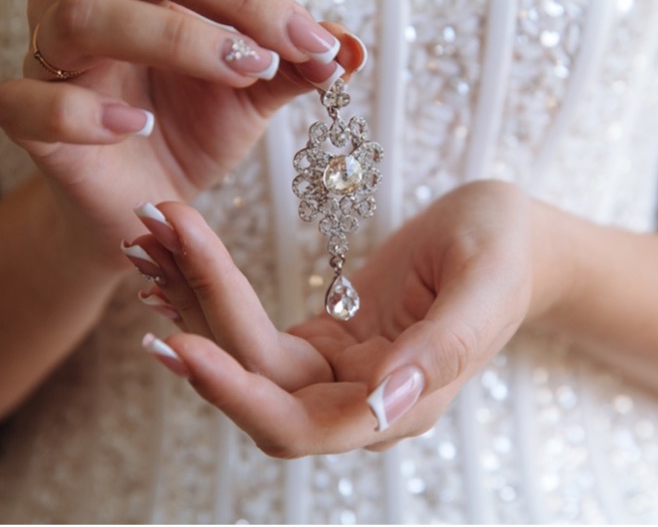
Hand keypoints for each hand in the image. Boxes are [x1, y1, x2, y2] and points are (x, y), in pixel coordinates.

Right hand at [0, 0, 362, 264]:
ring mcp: (47, 54)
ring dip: (171, 38)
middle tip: (277, 49)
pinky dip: (84, 113)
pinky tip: (140, 126)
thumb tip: (350, 47)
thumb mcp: (251, 95)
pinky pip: (27, 102)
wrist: (143, 205)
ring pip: (85, 14)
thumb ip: (294, 67)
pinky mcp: (24, 118)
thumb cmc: (189, 131)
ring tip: (234, 75)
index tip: (316, 42)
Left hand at [130, 180, 545, 455]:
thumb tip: (387, 404)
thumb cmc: (507, 251)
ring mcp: (337, 374)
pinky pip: (254, 333)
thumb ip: (444, 348)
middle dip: (199, 329)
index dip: (238, 392)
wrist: (510, 235)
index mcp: (400, 402)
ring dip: (196, 305)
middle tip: (147, 257)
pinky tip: (177, 265)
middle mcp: (359, 400)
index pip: (300, 423)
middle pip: (257, 389)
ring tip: (151, 241)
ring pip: (246, 360)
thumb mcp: (484, 283)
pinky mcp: (322, 343)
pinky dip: (215, 298)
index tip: (182, 344)